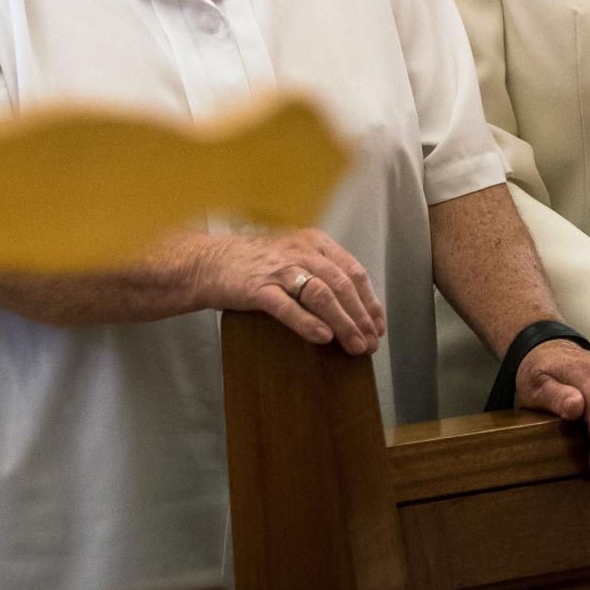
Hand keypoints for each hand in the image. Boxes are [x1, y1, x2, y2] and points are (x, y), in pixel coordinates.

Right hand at [191, 228, 385, 354]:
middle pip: (342, 285)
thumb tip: (355, 309)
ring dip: (343, 323)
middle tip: (370, 343)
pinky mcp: (259, 288)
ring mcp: (279, 270)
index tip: (378, 327)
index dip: (370, 302)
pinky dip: (308, 323)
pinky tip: (323, 338)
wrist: (210, 263)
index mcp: (314, 242)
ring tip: (354, 346)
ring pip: (321, 295)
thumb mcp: (295, 257)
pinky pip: (288, 307)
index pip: (353, 271)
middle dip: (361, 317)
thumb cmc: (257, 264)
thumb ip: (322, 273)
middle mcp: (301, 252)